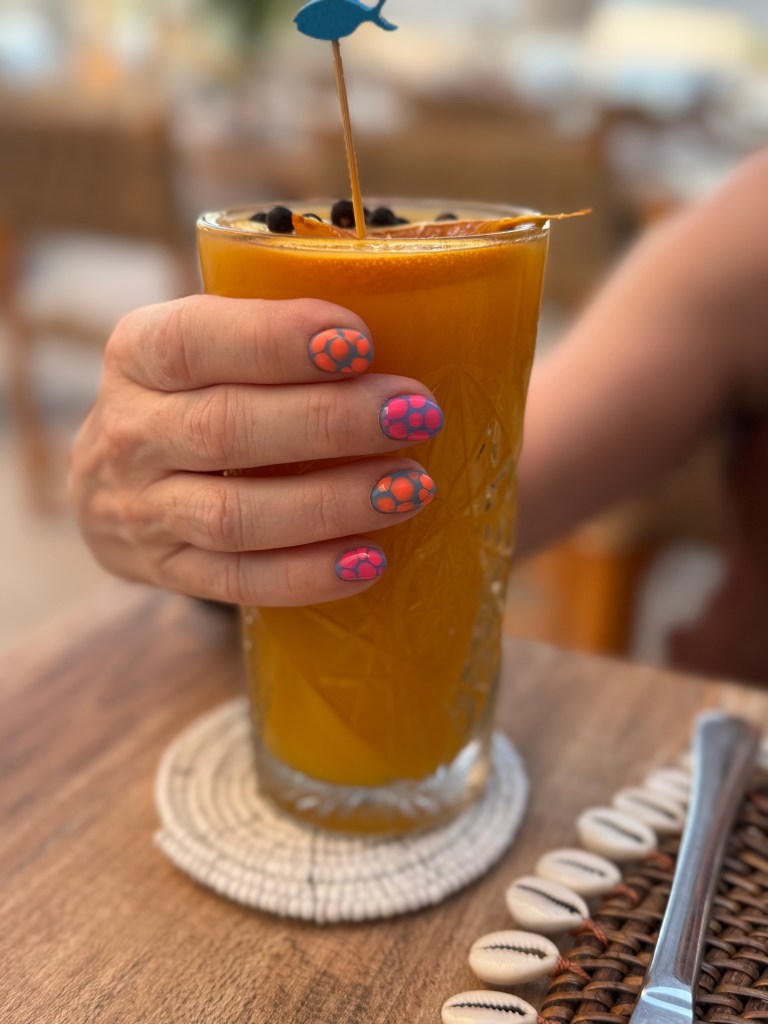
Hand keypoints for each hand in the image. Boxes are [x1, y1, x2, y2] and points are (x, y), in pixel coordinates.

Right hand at [70, 295, 442, 604]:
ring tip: (410, 488)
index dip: (275, 340)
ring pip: (235, 515)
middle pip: (226, 429)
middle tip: (416, 414)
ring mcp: (143, 510)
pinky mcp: (168, 571)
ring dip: (331, 503)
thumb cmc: (194, 394)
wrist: (115, 482)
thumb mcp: (207, 346)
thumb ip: (273, 335)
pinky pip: (238, 582)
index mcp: (138, 353)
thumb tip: (404, 324)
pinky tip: (371, 560)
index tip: (358, 342)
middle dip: (331, 422)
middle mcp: (131, 432)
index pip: (194, 342)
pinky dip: (307, 574)